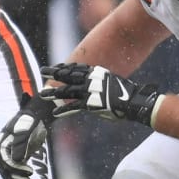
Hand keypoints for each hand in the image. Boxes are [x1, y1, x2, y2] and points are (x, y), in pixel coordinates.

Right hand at [0, 93, 54, 178]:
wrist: (36, 113)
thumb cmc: (31, 118)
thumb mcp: (27, 127)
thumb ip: (21, 142)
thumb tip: (17, 159)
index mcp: (1, 141)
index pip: (3, 159)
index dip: (15, 168)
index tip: (30, 172)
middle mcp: (1, 149)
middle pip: (3, 168)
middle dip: (15, 178)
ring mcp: (8, 154)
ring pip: (7, 173)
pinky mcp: (15, 158)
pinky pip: (13, 173)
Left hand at [41, 63, 162, 125]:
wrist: (135, 101)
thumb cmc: (128, 95)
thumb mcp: (114, 83)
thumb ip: (103, 84)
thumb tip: (99, 88)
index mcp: (97, 73)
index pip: (78, 68)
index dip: (66, 67)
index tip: (56, 66)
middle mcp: (92, 80)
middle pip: (69, 75)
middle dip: (54, 73)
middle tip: (43, 71)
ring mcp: (90, 91)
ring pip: (67, 90)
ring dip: (54, 92)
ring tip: (43, 94)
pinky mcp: (91, 103)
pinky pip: (73, 106)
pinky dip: (64, 110)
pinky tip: (54, 112)